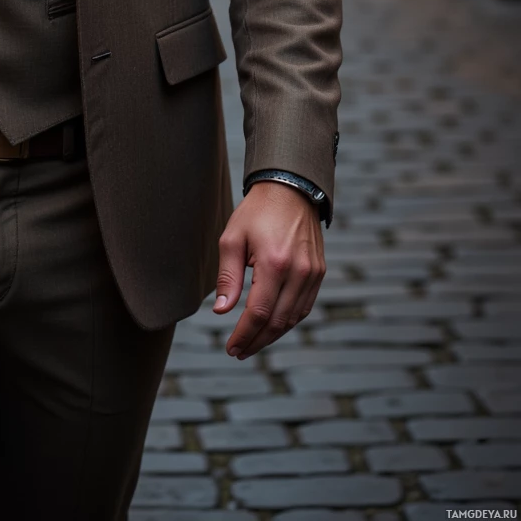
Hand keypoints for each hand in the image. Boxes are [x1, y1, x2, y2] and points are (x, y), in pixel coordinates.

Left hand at [213, 181, 324, 358]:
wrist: (290, 189)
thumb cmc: (256, 212)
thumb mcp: (232, 238)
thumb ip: (228, 276)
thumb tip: (222, 311)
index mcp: (274, 262)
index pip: (258, 313)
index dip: (244, 335)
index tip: (231, 348)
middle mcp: (299, 271)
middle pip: (278, 322)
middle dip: (257, 341)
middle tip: (239, 352)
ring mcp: (313, 273)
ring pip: (293, 318)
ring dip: (273, 335)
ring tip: (252, 342)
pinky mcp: (320, 272)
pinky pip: (304, 307)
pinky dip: (288, 321)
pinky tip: (272, 325)